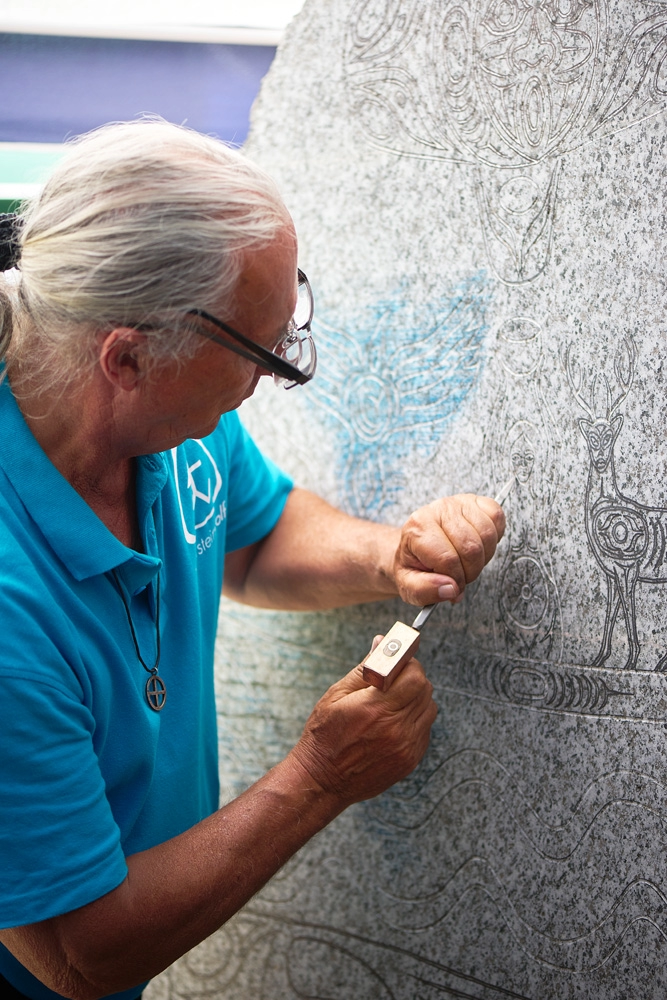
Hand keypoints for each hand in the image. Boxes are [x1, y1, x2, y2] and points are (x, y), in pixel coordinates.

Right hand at [288, 651, 436, 804]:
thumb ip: (365, 668)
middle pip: (425, 689)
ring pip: (429, 708)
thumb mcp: (337, 695)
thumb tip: (382, 643)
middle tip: (394, 680)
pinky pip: (425, 730)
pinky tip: (393, 722)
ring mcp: (406, 747)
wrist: (322, 780)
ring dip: (416, 699)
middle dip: (412, 678)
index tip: (399, 662)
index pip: (414, 675)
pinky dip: (415, 720)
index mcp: (376, 708)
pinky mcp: (410, 760)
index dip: (408, 664)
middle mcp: (396, 728)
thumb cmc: (324, 735)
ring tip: (393, 702)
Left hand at [393, 493, 504, 605]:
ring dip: (484, 556)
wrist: (415, 545)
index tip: (453, 586)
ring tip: (468, 561)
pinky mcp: (474, 501)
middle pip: (472, 548)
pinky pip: (497, 517)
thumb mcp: (408, 584)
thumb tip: (450, 589)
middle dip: (471, 570)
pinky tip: (480, 545)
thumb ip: (424, 591)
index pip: (448, 559)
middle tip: (461, 575)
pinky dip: (495, 536)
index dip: (457, 579)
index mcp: (417, 529)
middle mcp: (437, 511)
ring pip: (487, 534)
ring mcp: (457, 503)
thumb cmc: (414, 564)